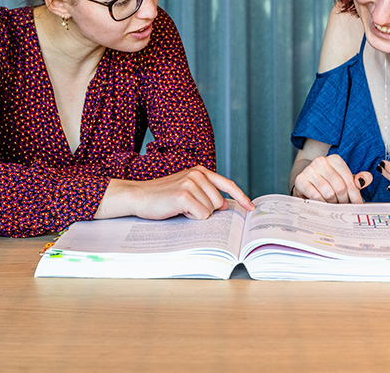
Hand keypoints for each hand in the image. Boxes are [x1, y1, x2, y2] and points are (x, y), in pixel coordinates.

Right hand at [96, 167, 254, 220]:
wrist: (139, 196)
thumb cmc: (162, 196)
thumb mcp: (187, 189)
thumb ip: (205, 193)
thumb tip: (225, 206)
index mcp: (200, 171)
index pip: (227, 184)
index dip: (241, 197)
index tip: (250, 208)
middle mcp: (198, 174)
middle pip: (219, 204)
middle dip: (206, 211)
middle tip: (186, 207)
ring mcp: (191, 183)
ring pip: (210, 211)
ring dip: (196, 215)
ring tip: (180, 208)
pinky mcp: (184, 195)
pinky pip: (201, 215)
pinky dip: (191, 218)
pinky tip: (178, 210)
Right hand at [292, 154, 372, 203]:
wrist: (307, 183)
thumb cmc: (329, 182)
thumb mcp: (345, 179)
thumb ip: (358, 179)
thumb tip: (365, 180)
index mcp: (335, 159)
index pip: (350, 180)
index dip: (355, 196)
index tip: (358, 206)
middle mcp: (321, 161)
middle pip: (340, 188)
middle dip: (344, 201)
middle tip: (344, 207)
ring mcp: (309, 170)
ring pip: (329, 193)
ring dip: (333, 203)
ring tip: (333, 204)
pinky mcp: (301, 180)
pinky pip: (316, 197)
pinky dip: (322, 204)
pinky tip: (323, 204)